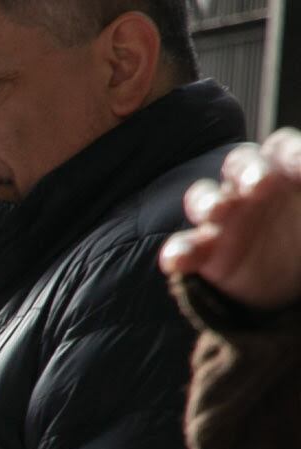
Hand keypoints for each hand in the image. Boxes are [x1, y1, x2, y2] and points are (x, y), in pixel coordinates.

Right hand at [162, 129, 300, 314]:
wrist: (289, 280)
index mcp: (284, 172)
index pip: (282, 149)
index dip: (291, 153)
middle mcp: (250, 189)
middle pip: (240, 166)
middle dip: (247, 171)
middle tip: (259, 185)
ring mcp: (224, 220)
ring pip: (205, 199)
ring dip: (207, 202)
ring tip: (215, 212)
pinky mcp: (205, 254)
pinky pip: (184, 247)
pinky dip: (178, 252)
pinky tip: (178, 260)